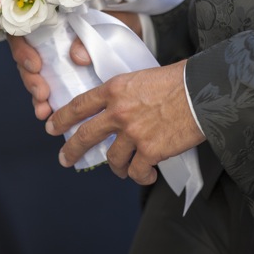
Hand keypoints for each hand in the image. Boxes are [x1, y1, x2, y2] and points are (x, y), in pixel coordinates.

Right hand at [8, 10, 141, 119]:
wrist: (130, 36)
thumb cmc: (110, 27)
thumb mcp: (101, 28)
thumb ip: (86, 38)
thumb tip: (76, 57)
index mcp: (48, 24)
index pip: (22, 34)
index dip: (22, 50)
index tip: (36, 65)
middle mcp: (46, 44)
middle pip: (25, 61)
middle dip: (31, 81)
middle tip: (43, 94)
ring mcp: (53, 62)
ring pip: (34, 79)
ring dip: (36, 97)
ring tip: (44, 111)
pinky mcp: (64, 79)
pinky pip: (49, 91)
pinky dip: (48, 104)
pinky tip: (50, 114)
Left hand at [45, 60, 205, 184]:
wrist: (202, 91)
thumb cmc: (176, 80)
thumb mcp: (140, 77)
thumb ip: (123, 94)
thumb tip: (115, 109)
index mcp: (114, 89)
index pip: (79, 105)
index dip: (62, 118)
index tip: (51, 126)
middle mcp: (118, 112)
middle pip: (85, 136)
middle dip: (71, 150)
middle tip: (65, 159)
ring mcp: (133, 133)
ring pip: (113, 159)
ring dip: (118, 167)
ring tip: (125, 169)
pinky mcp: (150, 151)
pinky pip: (136, 172)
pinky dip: (141, 176)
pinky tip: (148, 175)